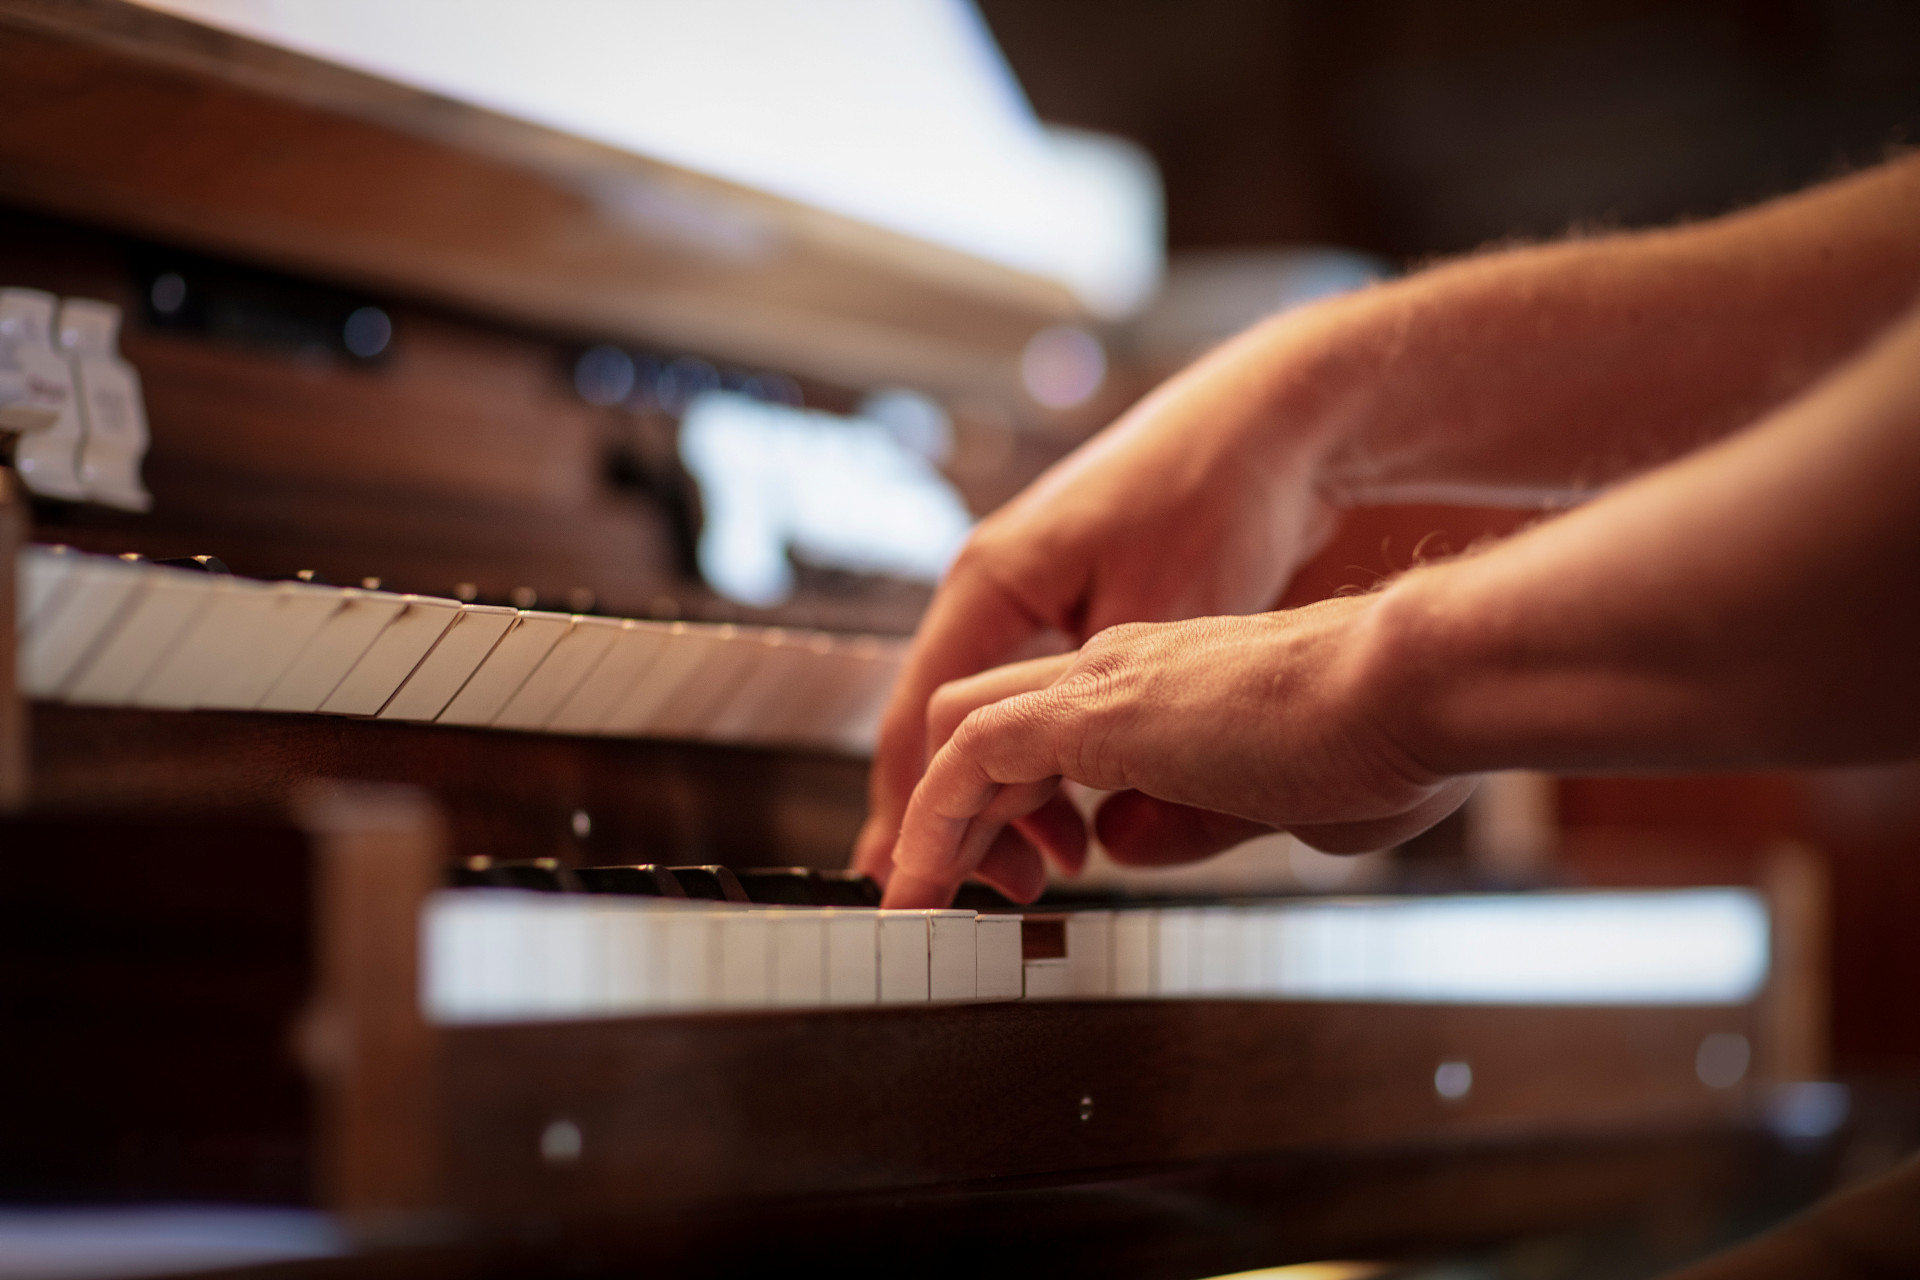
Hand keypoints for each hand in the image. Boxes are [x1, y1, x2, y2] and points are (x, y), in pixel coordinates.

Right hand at [854, 311, 1356, 889]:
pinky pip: (1034, 701)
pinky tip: (1085, 810)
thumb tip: (1108, 843)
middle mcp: (993, 588)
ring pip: (991, 718)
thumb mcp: (1163, 627)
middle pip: (941, 727)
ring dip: (1010, 796)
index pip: (922, 724)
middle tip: (983, 897)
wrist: (1274, 422)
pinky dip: (1046, 761)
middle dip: (956, 821)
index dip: (914, 817)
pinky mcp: (1076, 601)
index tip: (909, 888)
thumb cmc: (1216, 495)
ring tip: (1052, 866)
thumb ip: (1122, 733)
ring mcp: (1032, 594)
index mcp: (990, 586)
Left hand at [879, 599, 1477, 908]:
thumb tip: (1120, 846)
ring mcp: (1103, 680)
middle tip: (936, 890)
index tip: (1009, 873)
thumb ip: (1187, 821)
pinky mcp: (1091, 708)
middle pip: (989, 722)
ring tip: (911, 902)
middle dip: (952, 809)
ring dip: (929, 820)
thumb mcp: (1275, 806)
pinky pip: (968, 758)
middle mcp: (1123, 669)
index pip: (1056, 733)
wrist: (1413, 686)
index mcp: (1170, 688)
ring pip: (962, 732)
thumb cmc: (1388, 743)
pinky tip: (923, 883)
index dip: (1016, 805)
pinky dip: (932, 821)